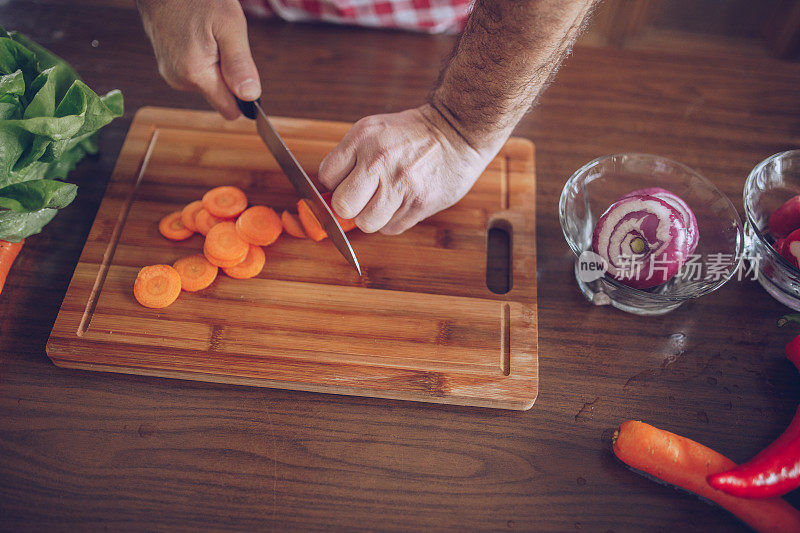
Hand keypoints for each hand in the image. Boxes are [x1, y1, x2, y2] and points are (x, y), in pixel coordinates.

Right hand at [136, 0, 260, 118]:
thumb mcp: (230, 26)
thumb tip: (250, 96)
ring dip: (216, 65)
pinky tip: (199, 36)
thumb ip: (239, 64)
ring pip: (209, 83)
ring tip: (209, 35)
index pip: (229, 110)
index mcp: (196, 74)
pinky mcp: (168, 65)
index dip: (244, 99)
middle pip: (220, 96)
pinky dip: (204, 59)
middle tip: (224, 43)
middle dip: (229, 76)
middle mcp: (179, 80)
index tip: (248, 77)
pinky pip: (196, 72)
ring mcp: (171, 73)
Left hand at [318, 104, 499, 234]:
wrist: (458, 131)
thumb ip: (350, 158)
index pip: (327, 177)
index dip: (336, 183)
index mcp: (364, 138)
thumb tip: (329, 196)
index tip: (349, 180)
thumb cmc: (413, 134)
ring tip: (385, 201)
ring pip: (366, 223)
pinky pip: (391, 228)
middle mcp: (379, 160)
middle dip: (350, 206)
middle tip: (363, 197)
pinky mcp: (420, 203)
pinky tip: (403, 203)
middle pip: (343, 206)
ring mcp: (400, 184)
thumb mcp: (375, 130)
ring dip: (372, 217)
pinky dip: (393, 221)